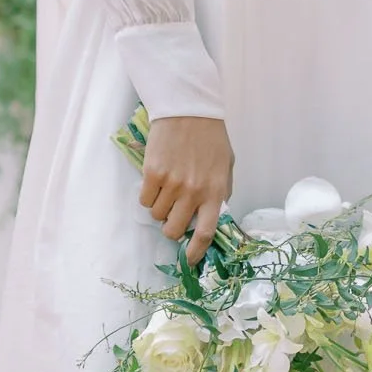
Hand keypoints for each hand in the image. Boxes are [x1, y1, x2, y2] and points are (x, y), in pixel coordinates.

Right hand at [139, 116, 234, 261]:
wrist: (188, 110)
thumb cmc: (210, 138)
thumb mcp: (226, 166)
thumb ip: (220, 192)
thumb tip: (213, 216)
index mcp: (215, 192)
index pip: (206, 232)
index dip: (195, 252)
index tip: (188, 261)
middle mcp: (194, 192)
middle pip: (175, 229)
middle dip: (171, 228)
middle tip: (172, 215)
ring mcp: (172, 184)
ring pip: (157, 215)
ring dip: (160, 208)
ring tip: (166, 187)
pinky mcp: (153, 174)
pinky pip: (145, 200)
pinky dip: (148, 195)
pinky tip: (156, 179)